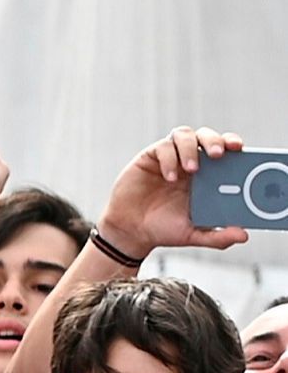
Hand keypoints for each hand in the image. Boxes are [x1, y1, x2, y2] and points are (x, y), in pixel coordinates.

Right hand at [100, 125, 250, 258]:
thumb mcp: (194, 234)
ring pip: (185, 135)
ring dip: (191, 147)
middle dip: (215, 140)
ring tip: (191, 168)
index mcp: (207, 176)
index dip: (233, 145)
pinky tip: (169, 177)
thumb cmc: (163, 229)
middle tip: (218, 154)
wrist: (130, 232)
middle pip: (207, 136)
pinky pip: (162, 147)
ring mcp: (170, 158)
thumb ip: (218, 237)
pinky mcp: (149, 158)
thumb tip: (243, 236)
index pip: (226, 151)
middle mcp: (190, 163)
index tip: (241, 151)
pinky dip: (168, 159)